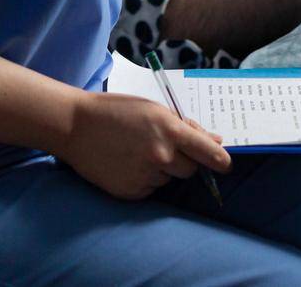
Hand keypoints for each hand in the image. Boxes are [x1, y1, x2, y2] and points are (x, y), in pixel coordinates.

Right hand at [55, 92, 231, 200]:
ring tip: (135, 152)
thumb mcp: (154, 109)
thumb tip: (215, 142)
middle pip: (191, 170)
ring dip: (161, 170)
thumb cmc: (116, 111)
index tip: (225, 165)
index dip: (221, 161)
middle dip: (183, 161)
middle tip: (160, 146)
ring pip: (168, 179)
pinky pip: (150, 189)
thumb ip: (186, 127)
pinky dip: (144, 179)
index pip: (209, 154)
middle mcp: (161, 156)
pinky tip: (126, 163)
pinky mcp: (131, 192)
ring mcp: (146, 176)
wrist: (75, 126)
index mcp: (170, 130)